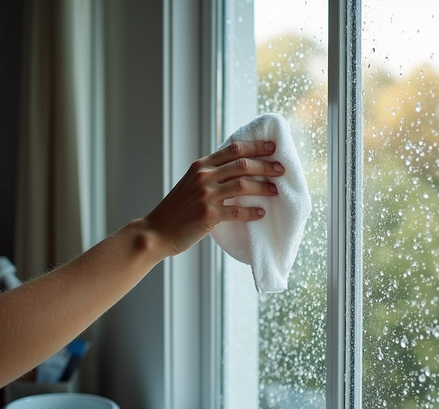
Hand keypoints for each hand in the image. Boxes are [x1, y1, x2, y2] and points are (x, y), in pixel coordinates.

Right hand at [144, 140, 284, 256]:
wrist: (157, 231)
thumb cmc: (178, 208)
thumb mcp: (192, 183)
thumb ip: (212, 173)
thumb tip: (240, 167)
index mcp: (201, 166)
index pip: (233, 149)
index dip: (256, 147)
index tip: (273, 148)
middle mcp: (204, 177)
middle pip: (242, 165)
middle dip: (266, 166)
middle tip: (281, 169)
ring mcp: (206, 196)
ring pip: (243, 185)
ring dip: (263, 187)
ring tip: (276, 190)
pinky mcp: (208, 216)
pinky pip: (237, 211)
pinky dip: (252, 212)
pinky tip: (261, 213)